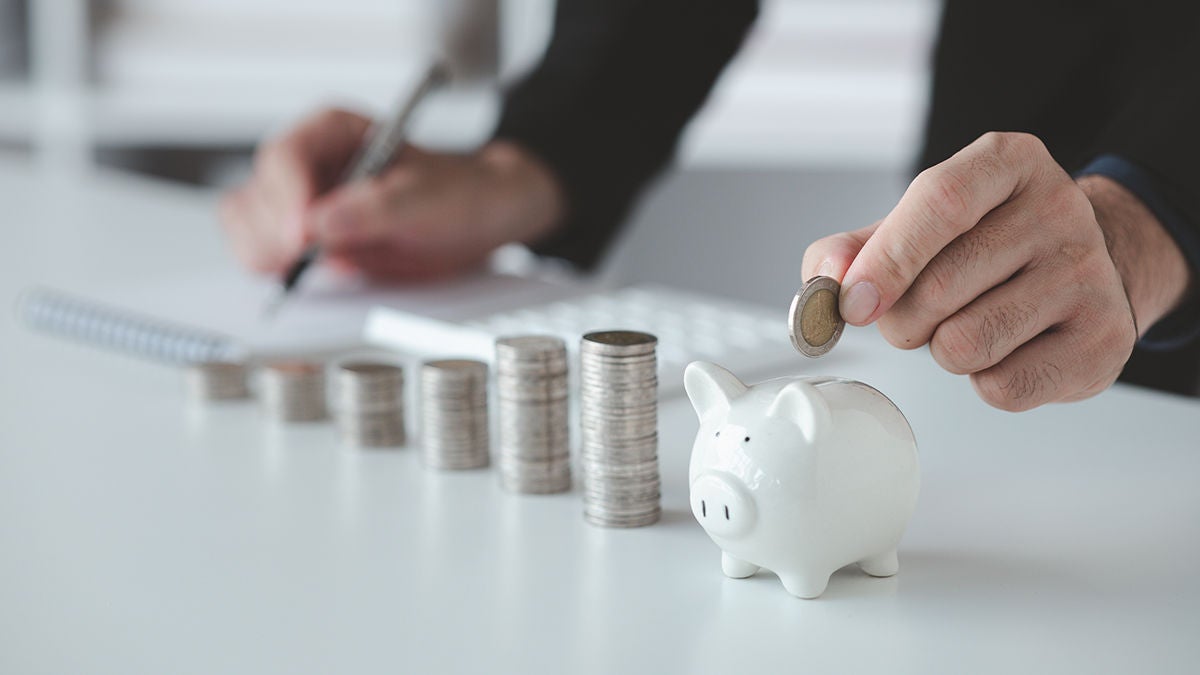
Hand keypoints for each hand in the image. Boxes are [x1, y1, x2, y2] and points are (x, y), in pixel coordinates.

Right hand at [220, 107, 563, 279]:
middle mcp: (306, 163)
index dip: (287, 199)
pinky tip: (304, 274)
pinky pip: (260, 250)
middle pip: (255, 195)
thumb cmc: (455, 194)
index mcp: (332, 132)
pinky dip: (271, 268)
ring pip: (245, 224)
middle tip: (315, 257)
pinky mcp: (299, 237)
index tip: (303, 238)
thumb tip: (318, 225)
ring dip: (268, 253)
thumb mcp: (425, 199)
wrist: (473, 219)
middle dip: (277, 233)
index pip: (285, 157)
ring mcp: (297, 201)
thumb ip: (373, 209)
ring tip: (314, 264)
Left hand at [802, 132, 1191, 410]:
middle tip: (921, 313)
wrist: (1084, 269)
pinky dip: (984, 382)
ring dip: (944, 351)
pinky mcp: (1104, 339)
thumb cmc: (984, 244)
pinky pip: (1003, 386)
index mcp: (1007, 163)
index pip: (940, 201)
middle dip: (903, 320)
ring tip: (970, 324)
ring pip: (966, 344)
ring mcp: (1089, 273)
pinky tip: (1008, 349)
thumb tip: (826, 283)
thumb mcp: (916, 225)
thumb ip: (855, 249)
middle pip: (940, 287)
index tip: (853, 303)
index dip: (887, 259)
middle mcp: (1059, 207)